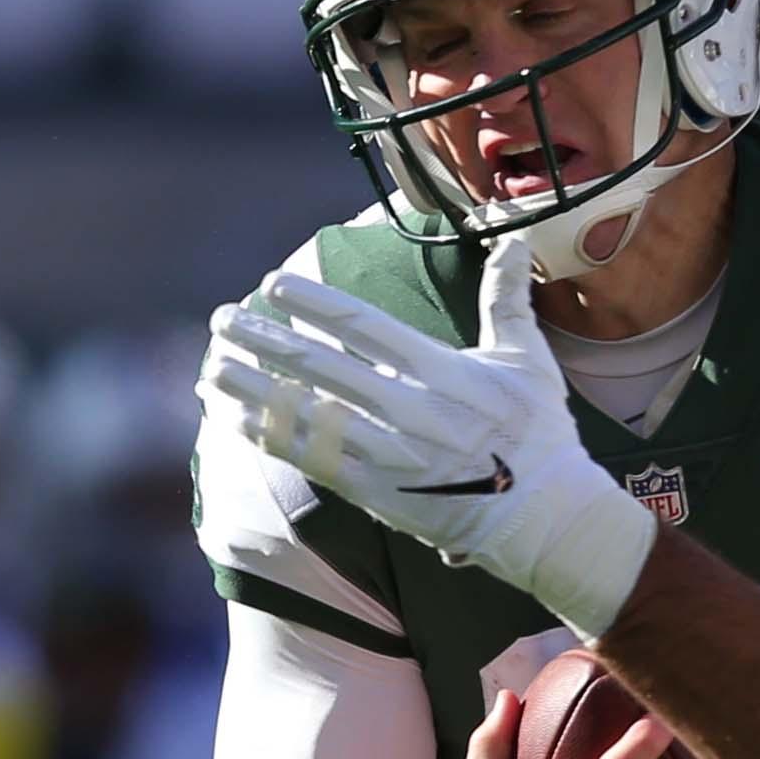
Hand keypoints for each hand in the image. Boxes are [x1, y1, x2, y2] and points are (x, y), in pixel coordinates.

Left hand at [197, 236, 658, 635]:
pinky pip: (310, 460)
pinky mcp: (378, 494)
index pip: (364, 327)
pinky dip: (270, 437)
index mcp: (443, 372)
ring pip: (306, 416)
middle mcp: (410, 411)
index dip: (314, 305)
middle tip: (223, 317)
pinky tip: (235, 418)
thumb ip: (508, 299)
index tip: (275, 286)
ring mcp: (390, 456)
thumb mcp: (529, 360)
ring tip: (212, 365)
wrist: (546, 518)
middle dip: (265, 341)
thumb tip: (517, 240)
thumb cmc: (540, 435)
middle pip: (321, 368)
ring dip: (253, 389)